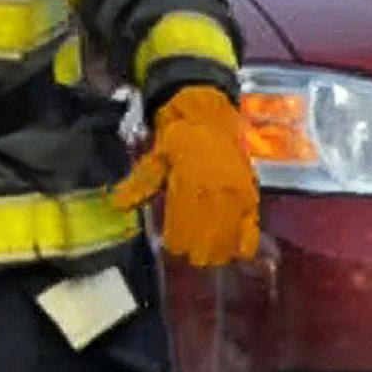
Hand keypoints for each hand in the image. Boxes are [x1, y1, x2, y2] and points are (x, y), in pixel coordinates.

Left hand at [111, 86, 258, 267]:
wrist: (211, 116)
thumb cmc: (180, 138)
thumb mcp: (156, 158)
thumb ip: (141, 183)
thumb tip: (119, 204)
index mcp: (189, 186)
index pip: (182, 232)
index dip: (175, 244)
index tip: (169, 245)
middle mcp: (216, 195)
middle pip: (206, 242)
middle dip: (194, 252)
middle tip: (186, 252)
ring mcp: (238, 198)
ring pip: (227, 240)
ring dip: (215, 252)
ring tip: (205, 255)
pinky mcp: (252, 197)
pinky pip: (251, 230)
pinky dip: (242, 245)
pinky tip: (233, 254)